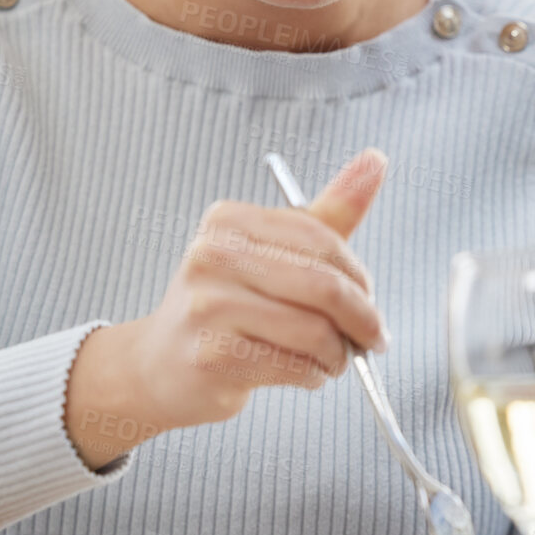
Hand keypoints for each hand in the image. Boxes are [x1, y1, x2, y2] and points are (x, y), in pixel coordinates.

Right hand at [66, 147, 389, 468]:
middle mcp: (212, 256)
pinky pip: (294, 366)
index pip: (321, 238)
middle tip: (372, 337)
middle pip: (324, 285)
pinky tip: (306, 372)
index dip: (358, 274)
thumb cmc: (224, 305)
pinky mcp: (212, 356)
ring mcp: (209, 306)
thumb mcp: (273, 252)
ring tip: (333, 358)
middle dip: (362, 317)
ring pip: (315, 331)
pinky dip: (314, 374)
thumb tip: (375, 160)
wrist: (159, 364)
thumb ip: (326, 213)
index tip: (368, 298)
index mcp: (228, 220)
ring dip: (339, 353)